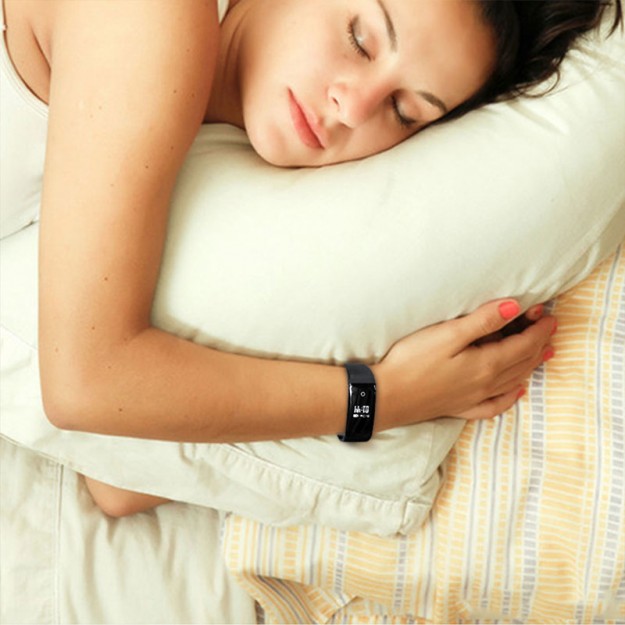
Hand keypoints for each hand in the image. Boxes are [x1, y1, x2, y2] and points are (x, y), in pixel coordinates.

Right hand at [372, 299, 555, 426]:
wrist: (387, 396)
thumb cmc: (412, 360)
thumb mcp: (448, 334)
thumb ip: (482, 321)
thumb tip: (514, 307)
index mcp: (485, 363)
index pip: (522, 344)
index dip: (539, 329)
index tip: (550, 316)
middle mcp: (486, 384)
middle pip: (521, 362)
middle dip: (539, 344)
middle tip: (551, 330)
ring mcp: (473, 398)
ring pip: (513, 381)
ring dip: (531, 366)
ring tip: (544, 354)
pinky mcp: (460, 407)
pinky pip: (495, 405)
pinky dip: (510, 397)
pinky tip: (515, 391)